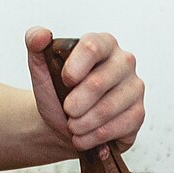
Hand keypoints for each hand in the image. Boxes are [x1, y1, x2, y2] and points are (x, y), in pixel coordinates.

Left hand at [24, 27, 145, 155]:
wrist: (64, 122)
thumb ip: (35, 42)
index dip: (75, 67)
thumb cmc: (57, 91)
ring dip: (82, 123)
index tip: (64, 81)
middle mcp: (123, 62)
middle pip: (99, 82)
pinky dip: (94, 136)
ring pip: (107, 109)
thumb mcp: (41, 66)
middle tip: (66, 111)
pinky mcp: (138, 113)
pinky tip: (84, 136)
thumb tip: (41, 35)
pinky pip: (118, 127)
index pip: (92, 46)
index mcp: (103, 43)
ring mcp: (134, 87)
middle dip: (74, 103)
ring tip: (72, 126)